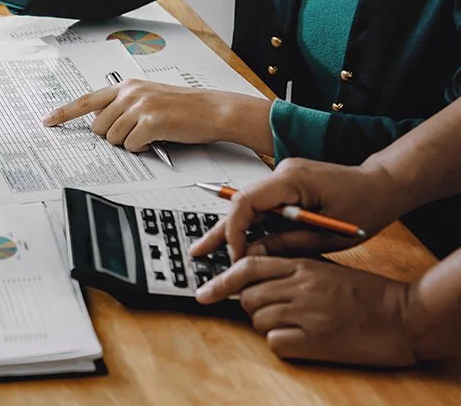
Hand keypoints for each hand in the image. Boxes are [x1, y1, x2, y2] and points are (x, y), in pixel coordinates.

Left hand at [42, 79, 272, 153]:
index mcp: (127, 86)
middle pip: (99, 128)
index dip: (65, 112)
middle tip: (136, 133)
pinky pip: (132, 146)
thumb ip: (124, 106)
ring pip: (113, 139)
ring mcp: (140, 106)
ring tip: (150, 134)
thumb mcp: (149, 98)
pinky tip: (158, 138)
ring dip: (129, 143)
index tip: (48, 120)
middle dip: (113, 137)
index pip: (87, 100)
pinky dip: (143, 148)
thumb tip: (102, 125)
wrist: (213, 110)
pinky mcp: (151, 121)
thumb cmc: (184, 108)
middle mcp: (130, 93)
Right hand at [190, 158, 401, 261]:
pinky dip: (249, 224)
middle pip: (239, 203)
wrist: (383, 184)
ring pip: (247, 205)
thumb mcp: (325, 237)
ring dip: (231, 229)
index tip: (235, 256)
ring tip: (207, 248)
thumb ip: (285, 244)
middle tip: (198, 251)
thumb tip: (252, 256)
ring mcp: (282, 177)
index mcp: (291, 181)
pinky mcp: (286, 185)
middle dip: (220, 231)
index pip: (246, 202)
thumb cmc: (364, 206)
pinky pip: (260, 204)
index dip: (234, 231)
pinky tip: (237, 241)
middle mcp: (281, 173)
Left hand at [196, 256, 415, 366]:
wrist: (404, 315)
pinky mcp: (315, 340)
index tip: (203, 293)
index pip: (248, 266)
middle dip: (251, 306)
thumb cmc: (366, 293)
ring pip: (258, 319)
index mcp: (302, 264)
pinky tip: (302, 339)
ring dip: (268, 324)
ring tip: (297, 324)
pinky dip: (281, 342)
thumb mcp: (326, 268)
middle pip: (247, 296)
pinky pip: (275, 342)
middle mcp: (300, 286)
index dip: (220, 280)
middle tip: (274, 310)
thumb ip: (291, 267)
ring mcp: (306, 313)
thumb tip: (252, 274)